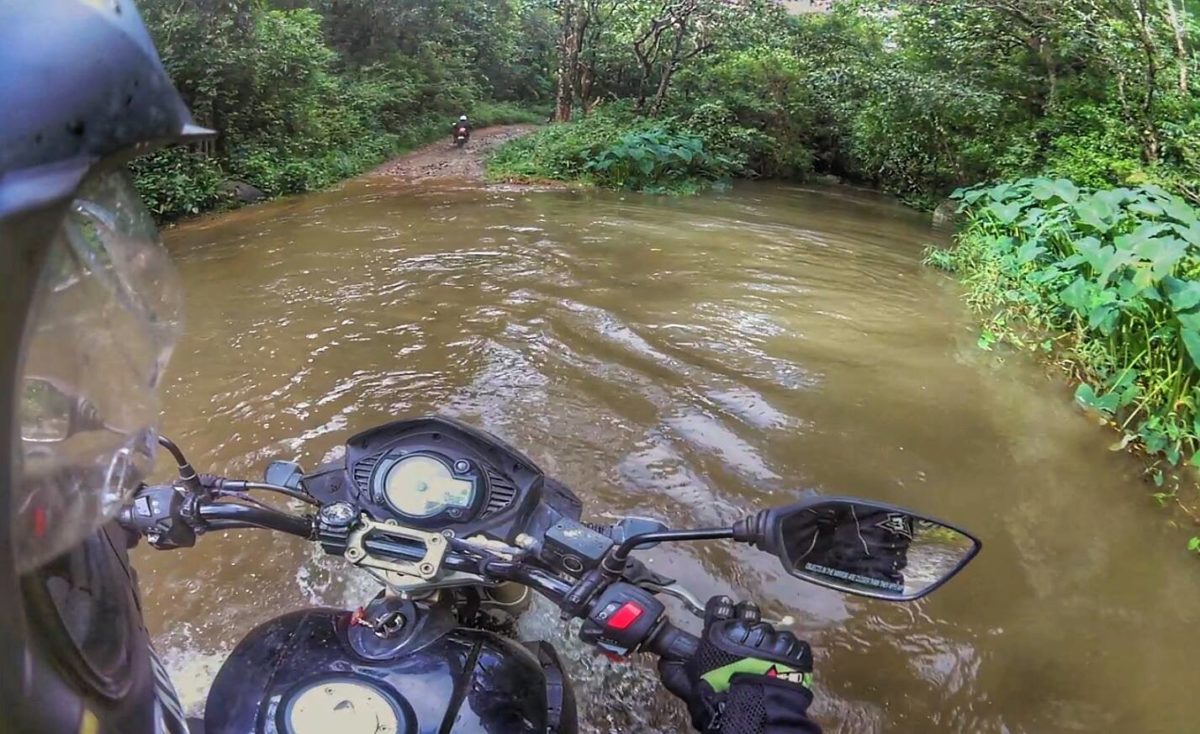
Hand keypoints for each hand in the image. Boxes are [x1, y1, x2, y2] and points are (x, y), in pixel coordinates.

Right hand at [658, 596, 819, 732]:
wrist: (755, 714)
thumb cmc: (719, 699)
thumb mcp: (689, 685)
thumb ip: (675, 670)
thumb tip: (664, 660)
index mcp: (719, 632)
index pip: (720, 605)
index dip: (722, 609)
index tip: (724, 616)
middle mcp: (746, 628)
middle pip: (748, 610)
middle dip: (746, 619)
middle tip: (745, 636)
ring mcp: (772, 638)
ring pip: (770, 630)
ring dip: (767, 641)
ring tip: (765, 660)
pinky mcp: (794, 650)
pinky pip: (792, 645)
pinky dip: (787, 654)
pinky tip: (782, 667)